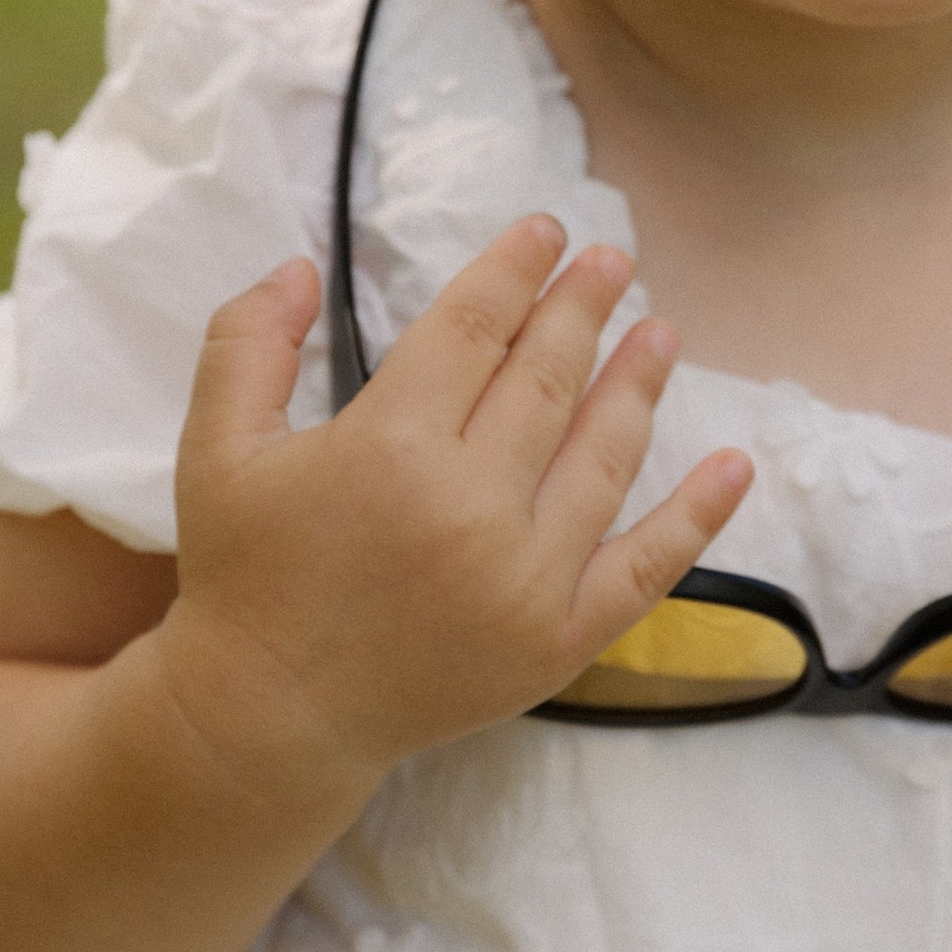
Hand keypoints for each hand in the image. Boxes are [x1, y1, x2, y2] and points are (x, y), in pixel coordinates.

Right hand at [157, 216, 751, 796]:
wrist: (269, 718)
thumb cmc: (244, 576)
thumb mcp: (217, 448)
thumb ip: (247, 344)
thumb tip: (301, 263)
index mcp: (387, 447)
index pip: (473, 329)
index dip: (513, 271)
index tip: (547, 233)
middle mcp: (468, 506)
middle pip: (546, 380)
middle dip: (583, 309)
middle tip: (613, 261)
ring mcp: (523, 578)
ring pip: (602, 456)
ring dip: (639, 385)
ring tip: (662, 332)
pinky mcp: (556, 639)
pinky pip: (645, 567)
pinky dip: (697, 516)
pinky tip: (735, 465)